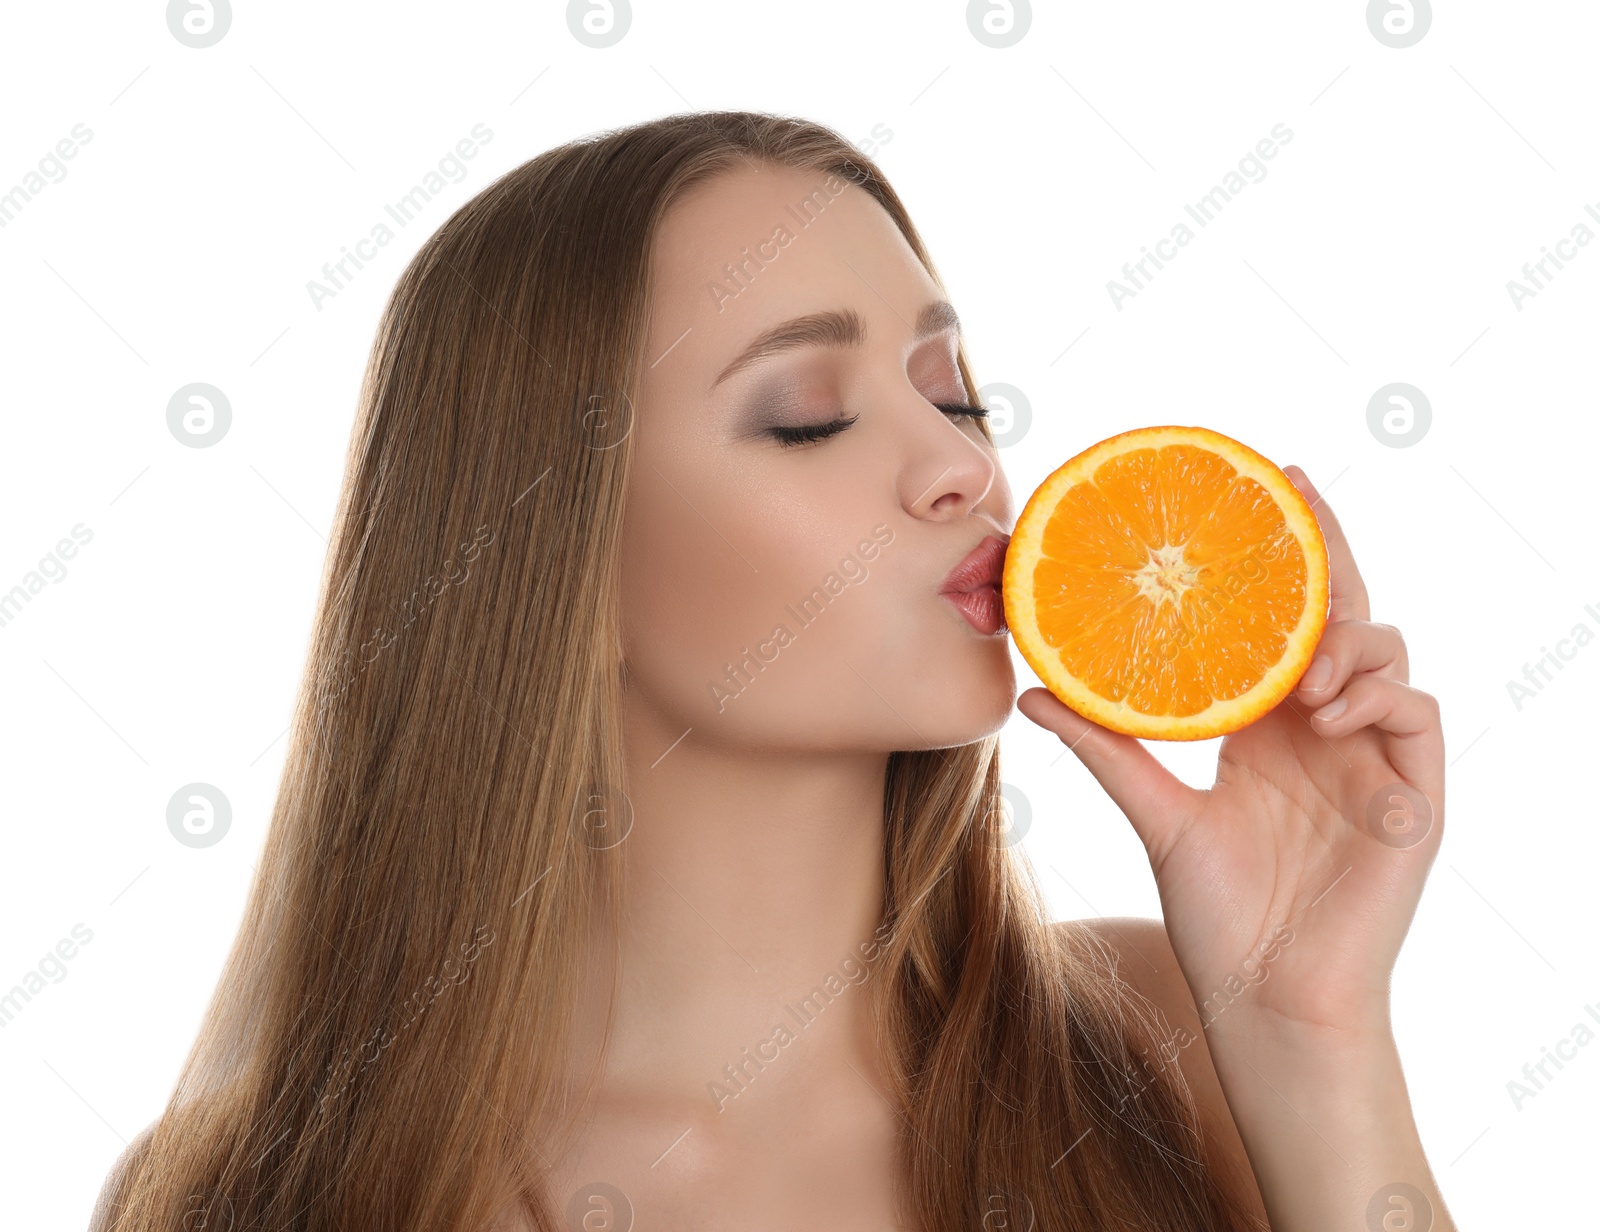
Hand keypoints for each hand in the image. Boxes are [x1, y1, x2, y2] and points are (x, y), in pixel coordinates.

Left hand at [1017, 465, 1444, 1040]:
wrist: (1263, 997)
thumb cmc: (1216, 912)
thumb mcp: (1154, 812)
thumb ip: (1106, 746)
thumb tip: (1032, 691)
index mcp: (1266, 724)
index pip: (1281, 622)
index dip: (1279, 556)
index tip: (1259, 487)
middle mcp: (1322, 728)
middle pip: (1339, 616)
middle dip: (1324, 550)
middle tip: (1294, 491)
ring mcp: (1373, 757)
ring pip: (1385, 654)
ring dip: (1342, 639)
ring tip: (1295, 666)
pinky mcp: (1414, 794)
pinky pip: (1418, 712)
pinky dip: (1379, 694)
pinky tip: (1325, 711)